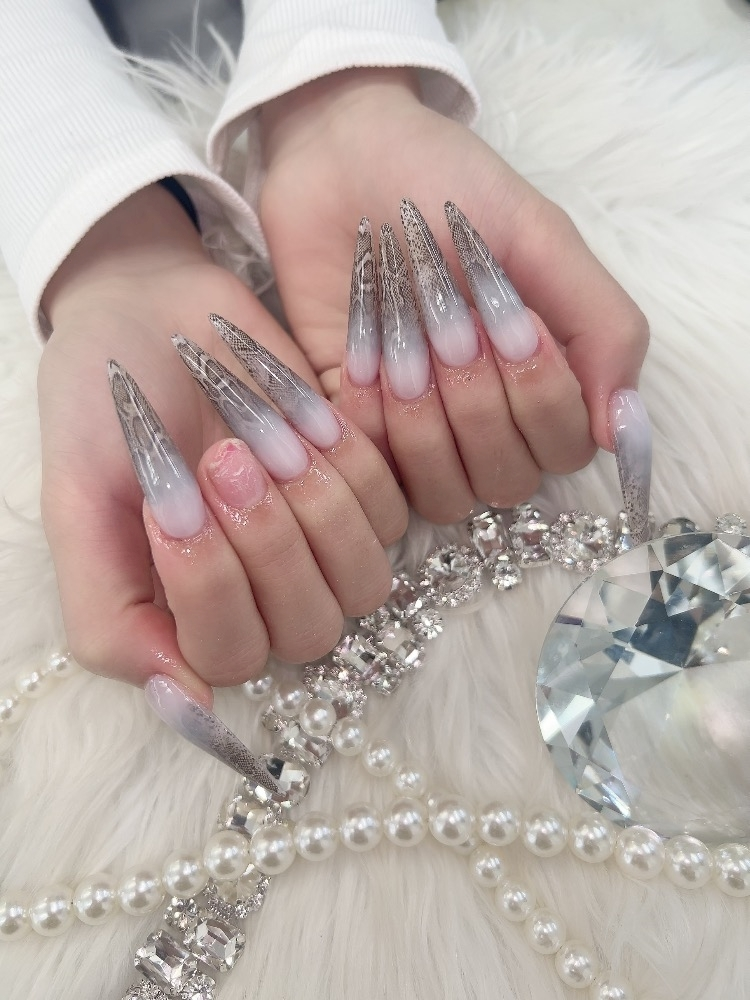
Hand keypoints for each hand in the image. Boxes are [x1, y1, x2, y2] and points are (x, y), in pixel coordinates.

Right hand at [39, 185, 404, 700]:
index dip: (211, 590)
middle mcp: (264, 597)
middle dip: (269, 544)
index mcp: (190, 615)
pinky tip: (299, 415)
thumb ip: (109, 615)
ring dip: (315, 505)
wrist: (150, 312)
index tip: (169, 504)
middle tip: (221, 459)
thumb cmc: (105, 408)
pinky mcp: (364, 491)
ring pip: (363, 580)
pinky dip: (349, 460)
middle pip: (309, 630)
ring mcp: (321, 548)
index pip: (230, 658)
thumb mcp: (77, 506)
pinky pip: (393, 508)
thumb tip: (181, 703)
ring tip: (258, 435)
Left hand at [258, 68, 648, 520]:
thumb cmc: (447, 189)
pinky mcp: (353, 428)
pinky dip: (368, 417)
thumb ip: (602, 326)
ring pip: (443, 494)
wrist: (341, 157)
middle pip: (505, 481)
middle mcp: (483, 421)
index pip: (566, 451)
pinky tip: (360, 356)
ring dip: (424, 420)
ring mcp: (417, 432)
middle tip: (449, 323)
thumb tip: (622, 429)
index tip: (513, 321)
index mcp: (539, 379)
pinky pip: (372, 471)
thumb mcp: (541, 238)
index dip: (541, 398)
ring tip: (401, 342)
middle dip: (479, 402)